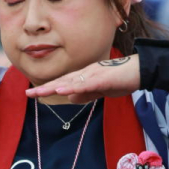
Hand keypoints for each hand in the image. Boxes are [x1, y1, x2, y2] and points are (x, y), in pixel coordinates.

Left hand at [26, 55, 140, 103]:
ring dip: (54, 87)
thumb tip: (68, 98)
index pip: (63, 84)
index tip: (32, 93)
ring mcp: (93, 74)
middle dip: (45, 87)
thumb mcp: (100, 91)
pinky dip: (73, 87)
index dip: (47, 88)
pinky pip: (85, 84)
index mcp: (84, 77)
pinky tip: (62, 90)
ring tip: (39, 92)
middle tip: (28, 93)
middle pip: (62, 81)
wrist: (140, 70)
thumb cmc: (121, 79)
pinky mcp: (102, 78)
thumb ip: (85, 94)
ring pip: (70, 82)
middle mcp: (85, 73)